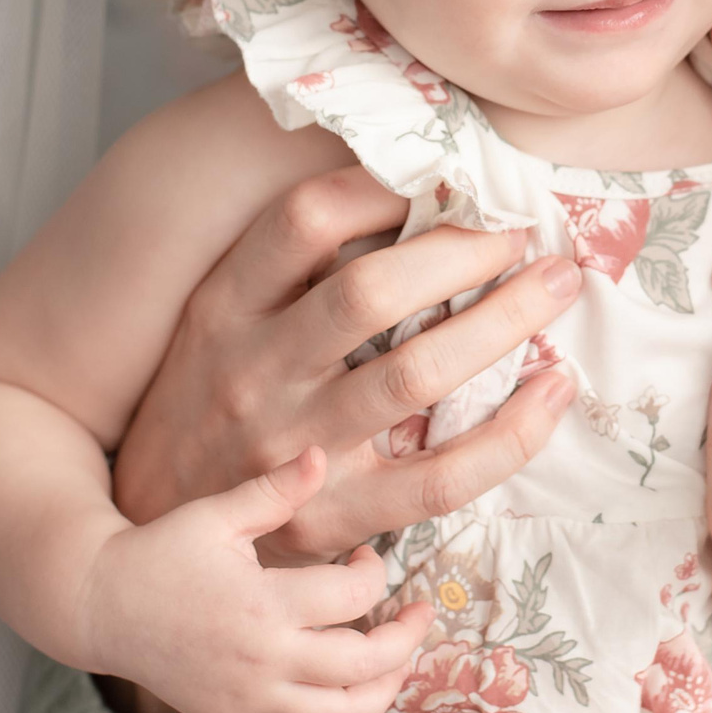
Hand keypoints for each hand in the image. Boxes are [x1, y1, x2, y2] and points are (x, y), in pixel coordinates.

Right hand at [78, 447, 433, 712]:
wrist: (101, 607)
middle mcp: (262, 662)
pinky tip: (347, 695)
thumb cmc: (161, 552)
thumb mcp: (216, 514)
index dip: (378, 570)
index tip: (368, 555)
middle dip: (406, 637)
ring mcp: (249, 702)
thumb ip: (274, 491)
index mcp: (263, 604)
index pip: (355, 594)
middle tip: (417, 613)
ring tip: (395, 658)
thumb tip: (321, 454)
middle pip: (366, 665)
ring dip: (384, 688)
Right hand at [112, 165, 581, 563]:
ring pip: (416, 374)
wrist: (156, 539)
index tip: (448, 173)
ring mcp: (297, 448)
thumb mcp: (218, 323)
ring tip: (555, 285)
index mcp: (225, 308)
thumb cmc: (207, 406)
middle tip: (525, 230)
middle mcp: (255, 371)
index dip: (383, 184)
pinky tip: (554, 390)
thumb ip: (289, 268)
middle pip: (370, 292)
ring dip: (503, 321)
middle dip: (464, 251)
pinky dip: (512, 433)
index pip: (303, 221)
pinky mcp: (335, 516)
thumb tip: (405, 191)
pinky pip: (442, 476)